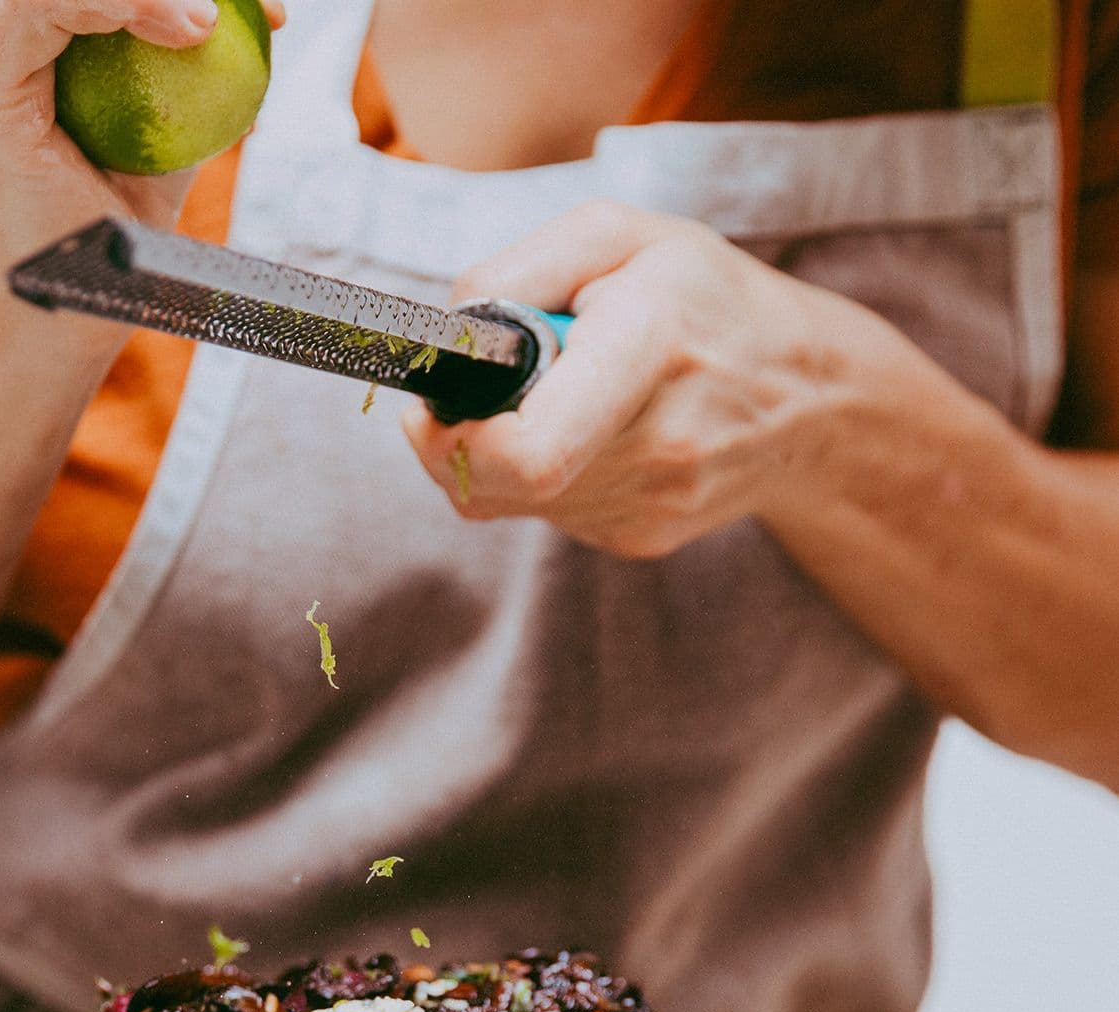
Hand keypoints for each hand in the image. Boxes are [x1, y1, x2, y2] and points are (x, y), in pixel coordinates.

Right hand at [0, 1, 285, 320]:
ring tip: (217, 20)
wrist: (52, 320)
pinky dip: (126, 1)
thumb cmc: (103, 233)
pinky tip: (193, 32)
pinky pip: (46, 0)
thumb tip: (259, 18)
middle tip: (257, 6)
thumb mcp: (155, 135)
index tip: (271, 11)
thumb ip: (175, 62)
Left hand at [404, 200, 899, 557]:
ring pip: (514, 500)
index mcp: (650, 345)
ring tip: (569, 397)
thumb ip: (516, 270)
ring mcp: (652, 503)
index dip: (450, 441)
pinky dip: (549, 472)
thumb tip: (445, 336)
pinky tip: (600, 433)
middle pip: (498, 480)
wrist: (815, 400)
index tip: (432, 404)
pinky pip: (551, 512)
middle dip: (467, 432)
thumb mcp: (622, 237)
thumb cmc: (709, 301)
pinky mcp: (642, 538)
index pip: (526, 449)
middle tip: (491, 385)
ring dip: (510, 450)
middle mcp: (657, 442)